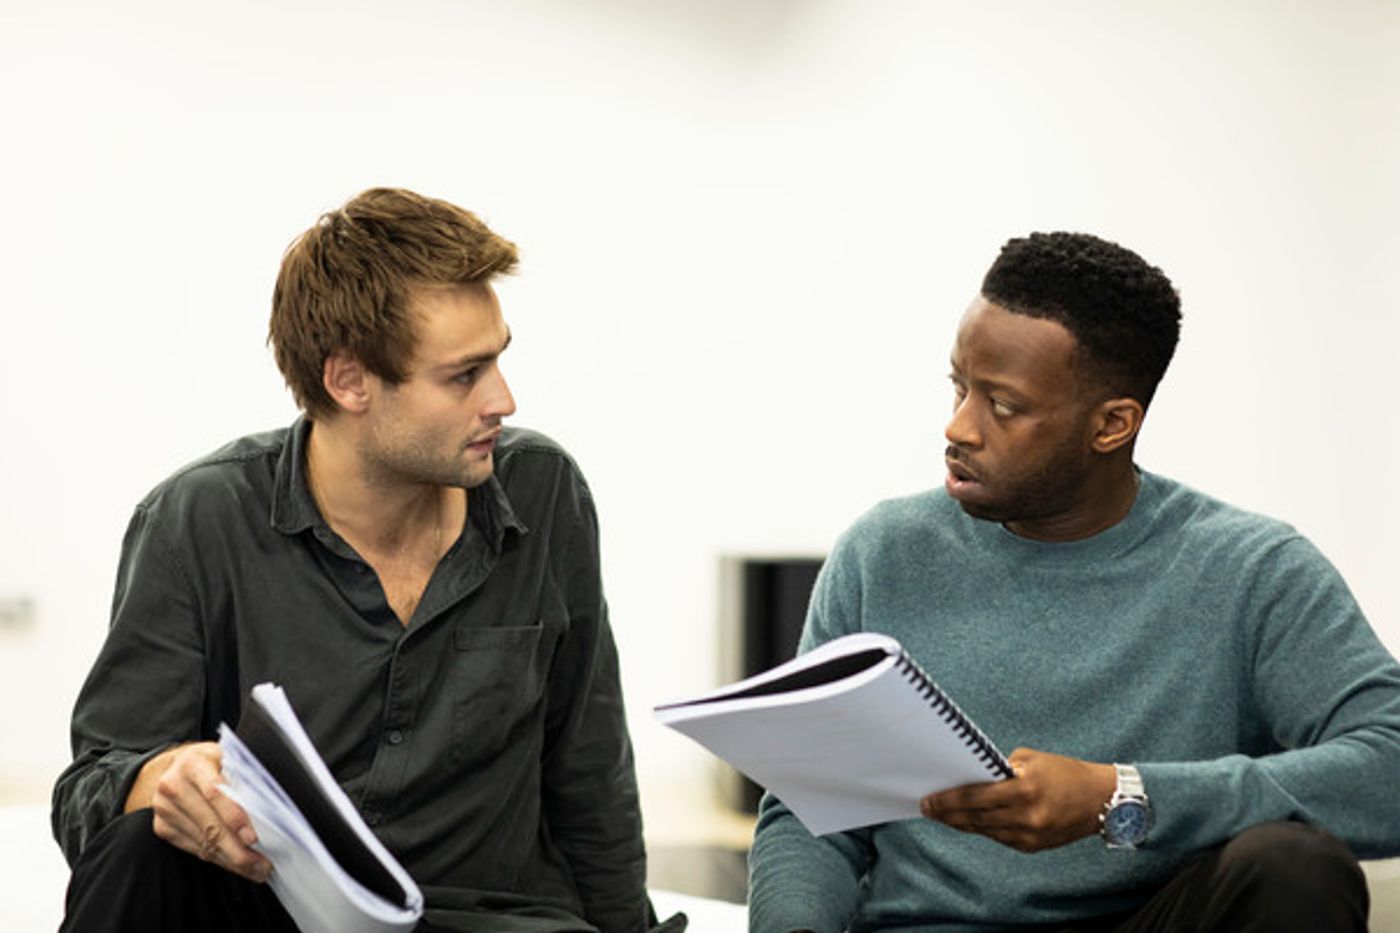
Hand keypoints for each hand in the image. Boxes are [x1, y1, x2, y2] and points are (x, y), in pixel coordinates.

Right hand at [126, 741, 271, 881]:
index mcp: (192, 763)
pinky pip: (194, 849)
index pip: (215, 792)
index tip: (253, 838)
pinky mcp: (162, 828)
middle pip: (209, 824)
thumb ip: (242, 772)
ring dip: (231, 859)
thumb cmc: (211, 762)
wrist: (175, 767)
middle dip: (238, 850)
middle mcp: (173, 786)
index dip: (235, 817)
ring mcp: (165, 809)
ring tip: (256, 868)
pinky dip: (217, 859)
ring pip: (203, 842)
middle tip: (263, 865)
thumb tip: (270, 800)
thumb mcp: (226, 756)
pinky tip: (235, 864)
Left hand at [918, 747, 1115, 852]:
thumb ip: (999, 770)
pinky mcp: (1031, 847)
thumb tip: (970, 777)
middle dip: (947, 814)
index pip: (974, 797)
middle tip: (927, 809)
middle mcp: (1025, 816)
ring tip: (942, 815)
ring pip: (984, 831)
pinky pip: (998, 837)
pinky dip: (982, 829)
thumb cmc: (1064, 772)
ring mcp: (1029, 835)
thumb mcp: (1030, 759)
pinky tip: (968, 822)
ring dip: (961, 823)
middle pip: (974, 818)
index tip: (928, 800)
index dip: (947, 800)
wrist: (1101, 800)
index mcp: (1023, 789)